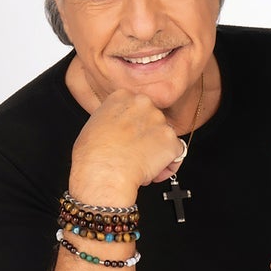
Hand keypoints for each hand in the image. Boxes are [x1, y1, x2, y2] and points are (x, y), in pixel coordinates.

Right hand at [69, 89, 185, 205]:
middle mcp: (143, 104)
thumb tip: (115, 127)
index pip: (136, 107)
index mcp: (122, 96)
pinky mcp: (171, 140)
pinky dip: (169, 164)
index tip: (129, 136)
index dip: (134, 125)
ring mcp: (159, 121)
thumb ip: (110, 119)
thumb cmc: (92, 156)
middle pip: (153, 120)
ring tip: (140, 165)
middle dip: (148, 137)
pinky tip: (152, 172)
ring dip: (157, 151)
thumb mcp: (92, 125)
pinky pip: (178, 152)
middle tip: (135, 152)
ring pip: (165, 136)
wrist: (103, 173)